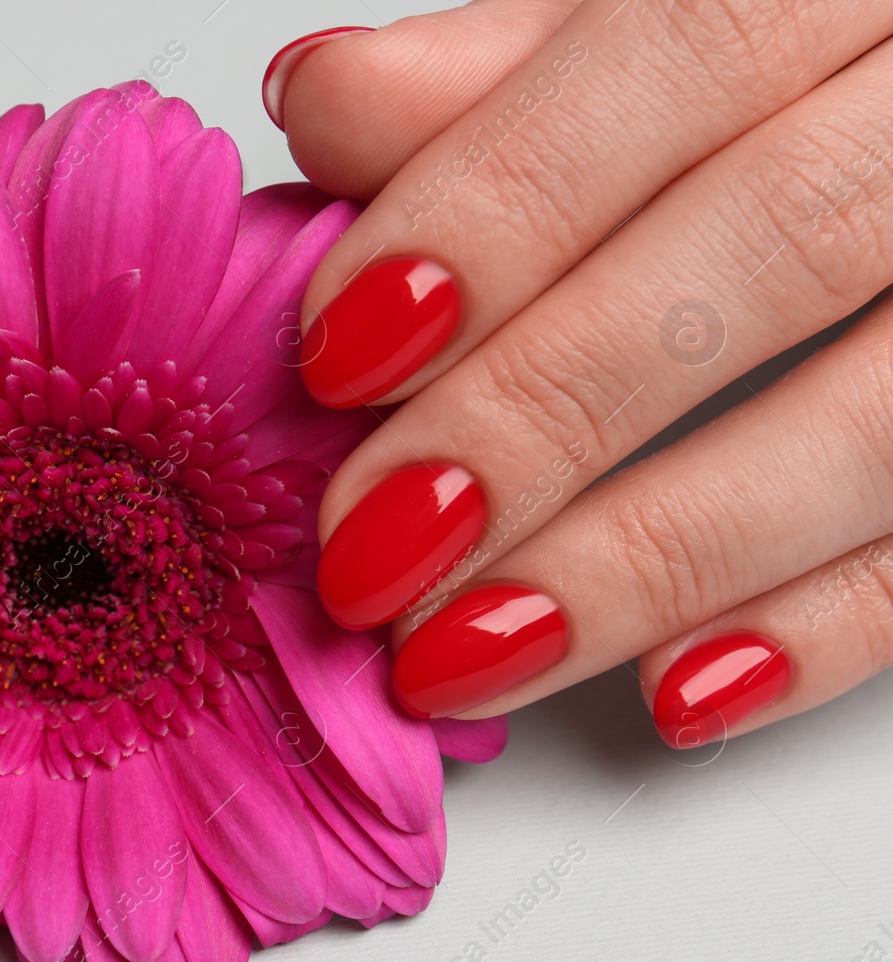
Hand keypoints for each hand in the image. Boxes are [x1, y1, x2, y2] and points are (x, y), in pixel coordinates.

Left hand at [267, 0, 892, 747]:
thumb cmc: (805, 54)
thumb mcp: (662, 13)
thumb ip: (509, 67)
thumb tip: (323, 105)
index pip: (679, 56)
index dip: (501, 211)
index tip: (344, 348)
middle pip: (773, 242)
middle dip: (545, 406)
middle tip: (375, 540)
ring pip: (879, 420)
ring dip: (651, 553)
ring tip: (469, 648)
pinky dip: (826, 630)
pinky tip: (678, 695)